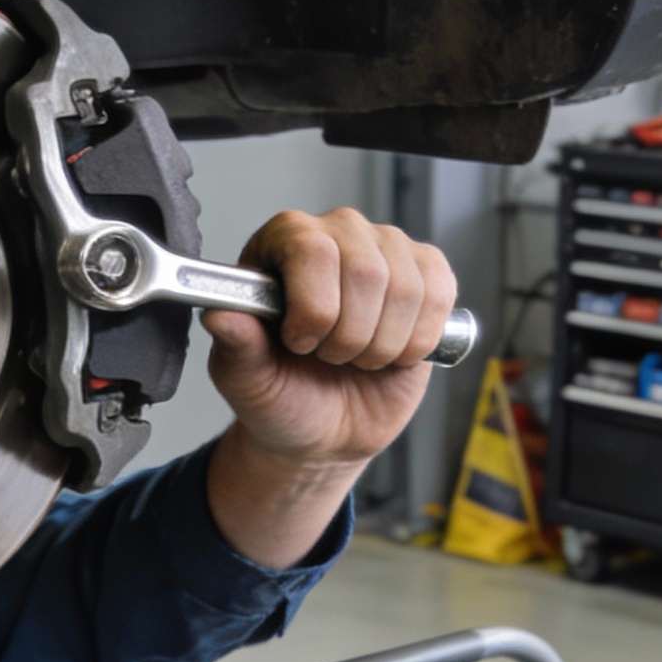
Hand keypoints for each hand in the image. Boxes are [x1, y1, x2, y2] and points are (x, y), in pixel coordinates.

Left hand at [203, 208, 455, 569]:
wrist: (326, 428)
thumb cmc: (281, 396)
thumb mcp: (247, 381)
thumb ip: (236, 348)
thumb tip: (220, 316)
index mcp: (281, 243)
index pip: (312, 249)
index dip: (314, 308)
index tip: (300, 345)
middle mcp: (336, 233)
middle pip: (365, 269)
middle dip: (349, 336)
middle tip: (329, 357)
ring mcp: (387, 248)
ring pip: (406, 288)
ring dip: (381, 345)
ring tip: (357, 357)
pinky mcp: (428, 274)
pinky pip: (440, 296)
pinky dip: (416, 341)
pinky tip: (392, 352)